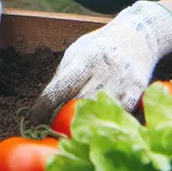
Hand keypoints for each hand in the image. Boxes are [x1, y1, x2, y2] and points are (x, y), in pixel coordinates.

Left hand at [28, 0, 171, 123]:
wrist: (137, 35)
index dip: (44, 106)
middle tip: (51, 132)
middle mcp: (104, 69)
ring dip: (86, 125)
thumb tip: (46, 103)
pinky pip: (121, 115)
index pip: (60, 87)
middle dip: (64, 120)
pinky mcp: (138, 92)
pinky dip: (110, 123)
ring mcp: (123, 81)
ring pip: (101, 112)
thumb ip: (64, 74)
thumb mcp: (77, 51)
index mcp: (84, 57)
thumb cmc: (99, 46)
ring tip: (73, 135)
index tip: (33, 120)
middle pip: (80, 103)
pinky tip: (100, 128)